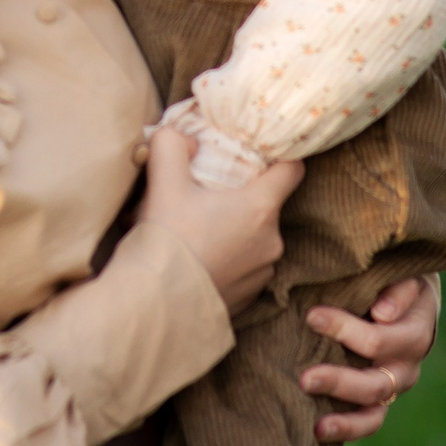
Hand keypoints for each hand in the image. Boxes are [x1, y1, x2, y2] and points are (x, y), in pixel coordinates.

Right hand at [136, 127, 300, 313]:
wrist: (153, 306)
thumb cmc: (165, 241)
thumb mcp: (162, 181)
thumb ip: (172, 144)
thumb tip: (184, 138)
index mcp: (260, 208)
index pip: (292, 169)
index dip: (278, 157)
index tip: (259, 154)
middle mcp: (272, 242)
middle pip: (265, 205)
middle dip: (239, 199)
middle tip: (203, 198)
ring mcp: (263, 274)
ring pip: (253, 239)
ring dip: (232, 232)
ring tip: (193, 234)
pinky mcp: (249, 299)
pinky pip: (243, 268)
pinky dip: (226, 261)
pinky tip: (196, 261)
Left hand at [299, 275, 439, 442]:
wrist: (404, 292)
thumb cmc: (393, 275)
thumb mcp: (402, 272)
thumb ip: (396, 287)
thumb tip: (382, 313)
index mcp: (415, 330)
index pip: (380, 338)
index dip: (346, 329)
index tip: (310, 316)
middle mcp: (406, 364)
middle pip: (376, 382)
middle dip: (339, 381)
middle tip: (304, 378)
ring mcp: (394, 385)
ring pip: (373, 408)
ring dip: (343, 417)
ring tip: (316, 424)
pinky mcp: (379, 399)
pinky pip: (369, 421)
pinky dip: (347, 429)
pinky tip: (318, 432)